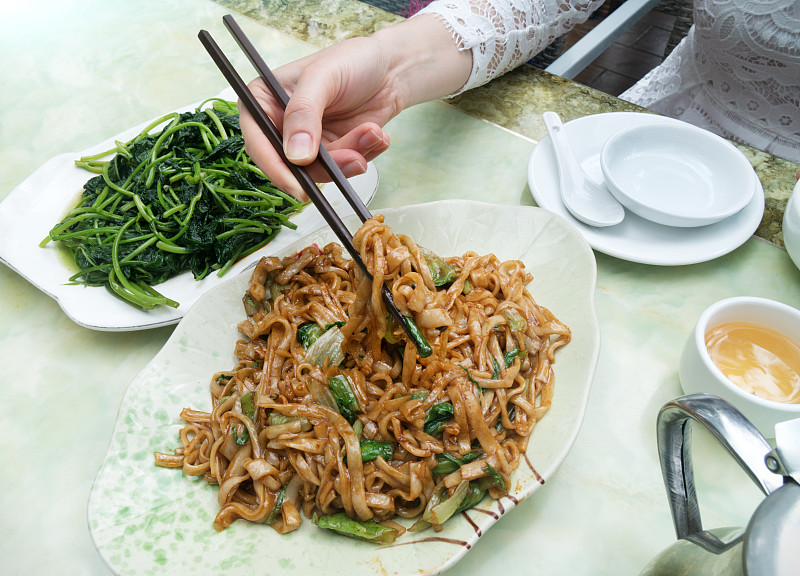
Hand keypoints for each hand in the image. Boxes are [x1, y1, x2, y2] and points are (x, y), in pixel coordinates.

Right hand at [239, 15, 471, 197]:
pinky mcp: (331, 153)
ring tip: (372, 133)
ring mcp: (306, 142)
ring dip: (350, 158)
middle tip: (354, 158)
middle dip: (325, 166)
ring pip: (319, 172)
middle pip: (289, 166)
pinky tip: (376, 134)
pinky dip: (363, 155)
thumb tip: (295, 156)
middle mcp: (280, 125)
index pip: (257, 142)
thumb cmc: (352, 60)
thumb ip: (304, 112)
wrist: (389, 69)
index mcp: (263, 100)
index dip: (275, 169)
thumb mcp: (323, 77)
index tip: (298, 187)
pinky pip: (342, 170)